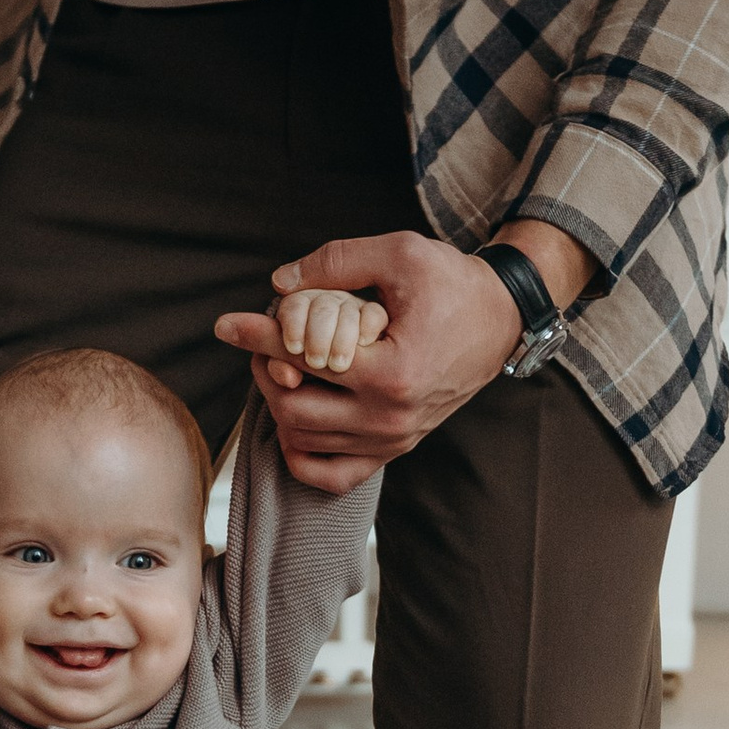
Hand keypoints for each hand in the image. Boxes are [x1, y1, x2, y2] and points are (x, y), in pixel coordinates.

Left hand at [212, 224, 586, 494]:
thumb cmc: (453, 283)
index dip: (257, 336)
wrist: (501, 319)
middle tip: (262, 342)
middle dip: (264, 371)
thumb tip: (279, 283)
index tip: (227, 323)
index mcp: (392, 371)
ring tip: (280, 367)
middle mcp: (390, 417)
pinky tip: (294, 419)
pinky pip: (332, 475)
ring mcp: (393, 440)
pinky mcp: (396, 449)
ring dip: (280, 403)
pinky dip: (302, 454)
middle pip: (292, 408)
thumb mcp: (401, 253)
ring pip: (303, 441)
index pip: (301, 358)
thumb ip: (337, 261)